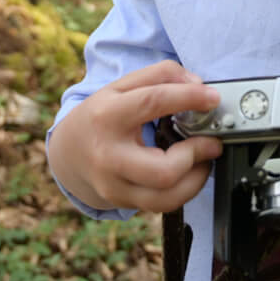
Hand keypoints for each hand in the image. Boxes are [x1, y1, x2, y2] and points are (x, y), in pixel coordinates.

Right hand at [51, 61, 223, 212]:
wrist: (67, 153)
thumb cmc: (99, 118)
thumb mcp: (120, 87)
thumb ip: (159, 76)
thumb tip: (197, 84)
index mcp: (106, 116)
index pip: (152, 103)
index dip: (189, 98)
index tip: (212, 98)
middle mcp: (108, 156)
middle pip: (163, 169)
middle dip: (197, 154)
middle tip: (211, 141)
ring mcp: (113, 184)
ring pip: (167, 196)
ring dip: (197, 177)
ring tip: (203, 159)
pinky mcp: (121, 201)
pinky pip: (164, 204)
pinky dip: (185, 189)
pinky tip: (189, 173)